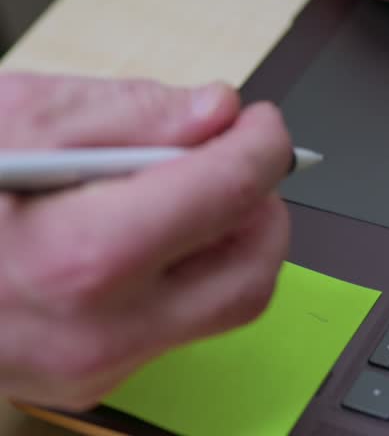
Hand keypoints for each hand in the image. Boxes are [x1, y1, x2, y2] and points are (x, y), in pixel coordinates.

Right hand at [0, 72, 292, 408]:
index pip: (228, 195)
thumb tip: (214, 111)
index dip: (262, 146)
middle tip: (239, 157)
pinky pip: (175, 328)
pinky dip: (185, 274)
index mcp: (80, 257)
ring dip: (231, 241)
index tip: (261, 122)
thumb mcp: (15, 115)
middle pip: (251, 271)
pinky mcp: (86, 379)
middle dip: (262, 204)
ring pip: (224, 307)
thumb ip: (130, 112)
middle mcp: (94, 330)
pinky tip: (147, 232)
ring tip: (191, 189)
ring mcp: (91, 366)